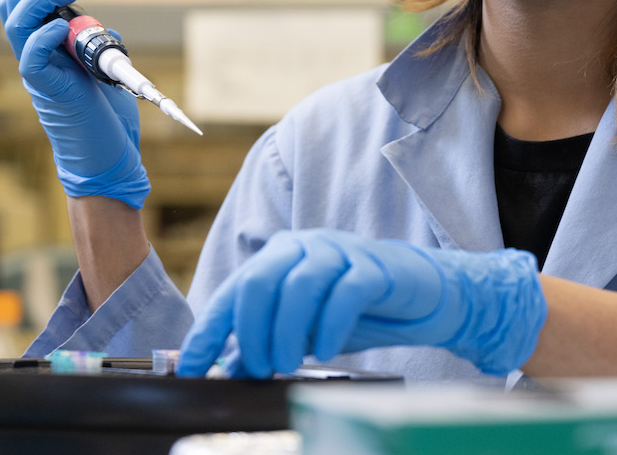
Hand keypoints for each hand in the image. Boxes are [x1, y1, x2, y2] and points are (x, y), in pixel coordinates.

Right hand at [0, 0, 149, 208]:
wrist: (108, 157)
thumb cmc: (106, 117)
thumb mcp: (104, 69)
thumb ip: (97, 46)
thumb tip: (103, 28)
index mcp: (44, 44)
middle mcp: (34, 54)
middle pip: (14, 1)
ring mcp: (38, 72)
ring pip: (16, 22)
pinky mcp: (48, 91)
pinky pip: (30, 59)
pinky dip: (44, 36)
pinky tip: (65, 24)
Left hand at [177, 229, 545, 377]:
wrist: (423, 295)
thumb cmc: (357, 311)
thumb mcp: (305, 331)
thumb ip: (268, 342)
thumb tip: (227, 369)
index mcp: (279, 258)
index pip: (233, 292)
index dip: (209, 331)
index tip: (192, 367)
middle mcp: (304, 247)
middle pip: (259, 281)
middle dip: (252, 332)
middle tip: (259, 368)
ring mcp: (340, 252)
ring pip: (298, 285)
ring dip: (286, 331)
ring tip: (287, 364)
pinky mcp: (374, 267)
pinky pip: (345, 292)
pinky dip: (329, 324)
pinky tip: (326, 349)